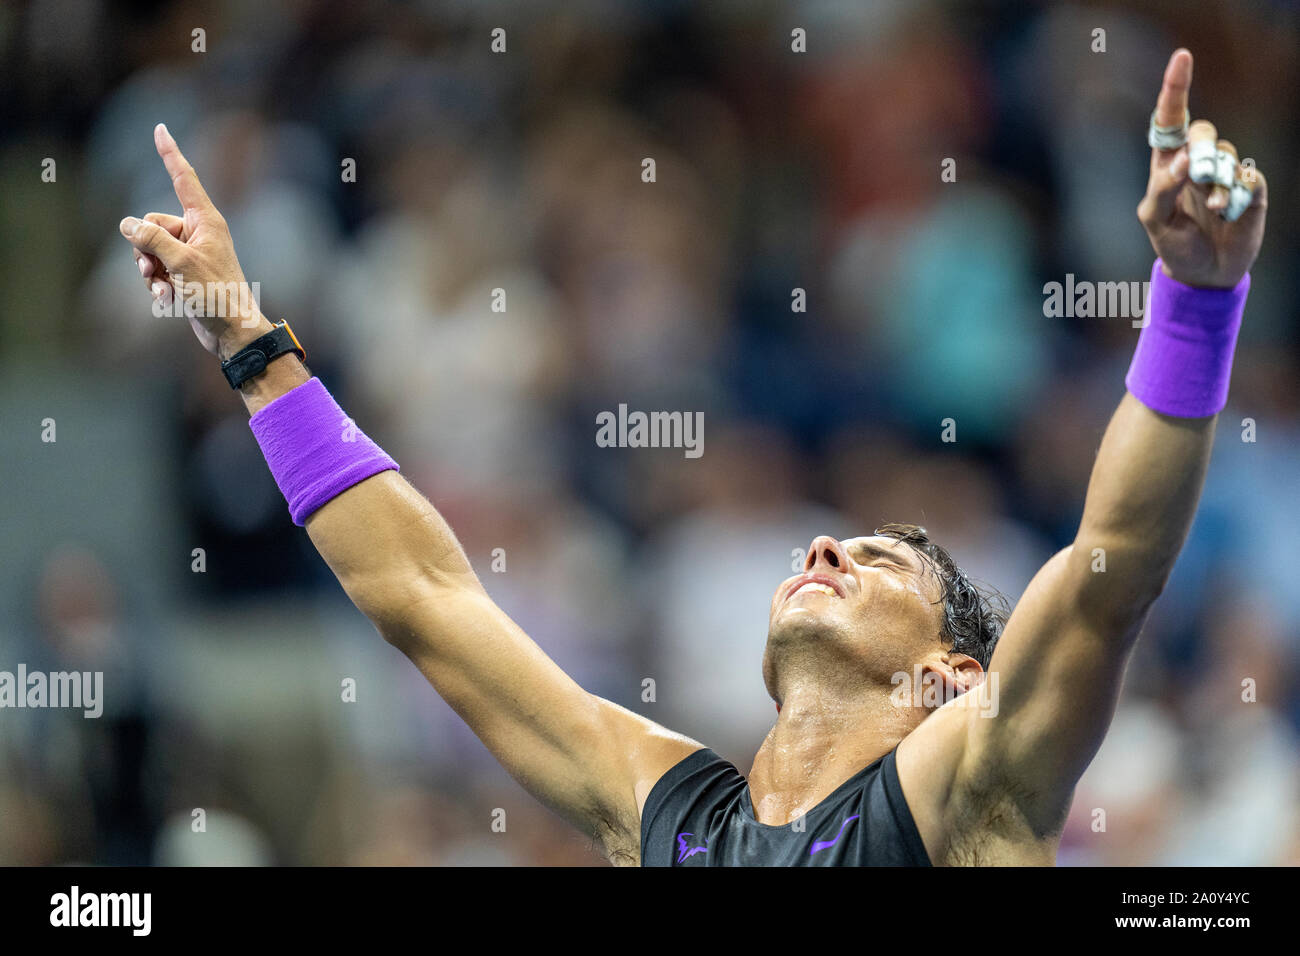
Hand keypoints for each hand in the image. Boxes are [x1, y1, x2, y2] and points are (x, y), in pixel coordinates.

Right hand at [119, 124, 272, 357]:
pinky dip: (156, 284)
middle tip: (155, 270)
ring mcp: (189, 254)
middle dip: (145, 248)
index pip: (184, 179)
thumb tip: (127, 225)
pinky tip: (167, 300)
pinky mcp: (183, 274)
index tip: (160, 128)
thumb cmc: (216, 294)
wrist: (231, 332)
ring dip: (149, 271)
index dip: (170, 153)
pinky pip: (155, 269)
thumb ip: (151, 239)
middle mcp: (198, 233)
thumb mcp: (180, 262)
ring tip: (163, 288)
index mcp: (206, 221)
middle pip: (152, 224)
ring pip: (149, 249)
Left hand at [1137, 49, 1266, 288]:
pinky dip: (1235, 198)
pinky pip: (1249, 178)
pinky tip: (1226, 214)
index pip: (1172, 118)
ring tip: (1211, 209)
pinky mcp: (1250, 189)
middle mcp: (1199, 161)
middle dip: (1201, 151)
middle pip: (1205, 130)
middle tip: (1197, 177)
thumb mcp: (1154, 220)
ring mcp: (1226, 174)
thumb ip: (1162, 188)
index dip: (1176, 87)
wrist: (1202, 273)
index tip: (1182, 56)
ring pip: (1229, 155)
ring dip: (1218, 184)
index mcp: (1168, 163)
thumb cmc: (1172, 243)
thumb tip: (1184, 159)